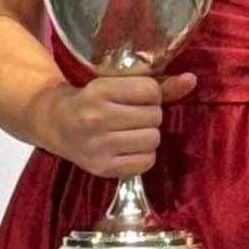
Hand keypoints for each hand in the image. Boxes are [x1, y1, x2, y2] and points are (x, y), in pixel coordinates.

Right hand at [44, 72, 197, 177]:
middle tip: (134, 114)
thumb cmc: (93, 98)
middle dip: (150, 114)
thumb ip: (156, 82)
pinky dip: (143, 155)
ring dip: (149, 134)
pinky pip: (145, 162)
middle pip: (154, 116)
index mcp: (101, 90)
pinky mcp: (102, 168)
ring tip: (133, 130)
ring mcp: (99, 146)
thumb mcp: (117, 83)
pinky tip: (129, 147)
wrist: (57, 123)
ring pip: (153, 140)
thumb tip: (192, 80)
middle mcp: (98, 117)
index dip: (151, 93)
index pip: (150, 90)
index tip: (139, 95)